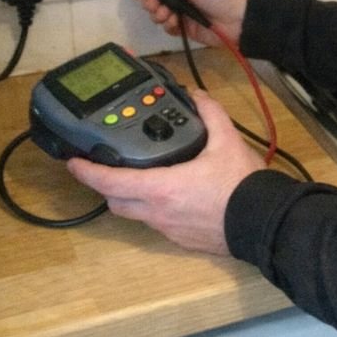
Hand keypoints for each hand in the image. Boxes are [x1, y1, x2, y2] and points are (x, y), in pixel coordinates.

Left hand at [66, 90, 265, 254]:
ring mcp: (168, 229)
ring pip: (134, 214)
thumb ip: (209, 113)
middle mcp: (158, 212)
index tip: (73, 163)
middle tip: (103, 168)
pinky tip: (169, 196)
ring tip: (136, 179)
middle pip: (115, 201)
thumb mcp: (227, 141)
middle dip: (104, 185)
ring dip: (128, 198)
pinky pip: (156, 223)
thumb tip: (197, 96)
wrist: (263, 222)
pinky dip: (153, 209)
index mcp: (162, 187)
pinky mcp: (181, 240)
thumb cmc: (241, 185)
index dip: (87, 172)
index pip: (111, 181)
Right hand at [132, 0, 249, 45]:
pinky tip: (176, 24)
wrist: (240, 20)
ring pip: (157, 11)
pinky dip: (168, 25)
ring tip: (167, 15)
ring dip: (158, 13)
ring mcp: (181, 9)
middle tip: (154, 5)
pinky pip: (167, 26)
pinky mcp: (184, 26)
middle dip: (149, 0)